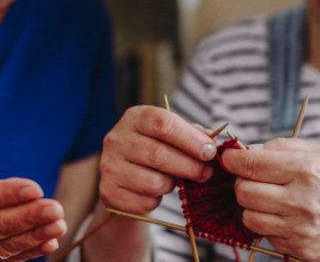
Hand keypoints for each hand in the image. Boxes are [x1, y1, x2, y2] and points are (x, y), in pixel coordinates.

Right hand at [99, 105, 216, 213]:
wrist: (125, 174)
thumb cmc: (155, 148)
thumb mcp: (171, 134)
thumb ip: (192, 134)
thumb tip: (211, 142)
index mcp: (134, 117)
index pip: (162, 123)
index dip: (190, 139)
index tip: (209, 152)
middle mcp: (116, 139)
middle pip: (158, 154)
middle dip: (190, 166)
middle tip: (206, 173)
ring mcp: (109, 166)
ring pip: (153, 182)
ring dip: (172, 185)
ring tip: (174, 181)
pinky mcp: (108, 191)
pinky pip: (145, 202)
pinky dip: (157, 201)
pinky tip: (155, 192)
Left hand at [221, 138, 319, 261]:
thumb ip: (283, 147)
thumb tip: (246, 150)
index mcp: (306, 170)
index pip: (250, 164)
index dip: (232, 159)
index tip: (229, 158)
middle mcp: (301, 200)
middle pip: (243, 191)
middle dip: (242, 182)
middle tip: (253, 179)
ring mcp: (300, 229)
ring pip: (248, 216)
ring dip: (252, 206)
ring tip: (269, 199)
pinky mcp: (301, 249)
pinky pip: (266, 236)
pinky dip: (269, 226)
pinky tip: (285, 217)